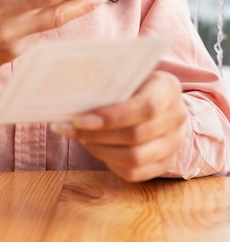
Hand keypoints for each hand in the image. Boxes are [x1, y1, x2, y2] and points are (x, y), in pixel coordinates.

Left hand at [51, 70, 187, 181]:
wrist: (156, 97)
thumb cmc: (133, 81)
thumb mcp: (125, 72)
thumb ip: (107, 80)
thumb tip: (73, 93)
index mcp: (168, 88)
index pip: (146, 108)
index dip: (113, 116)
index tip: (80, 118)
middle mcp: (177, 116)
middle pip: (136, 135)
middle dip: (96, 134)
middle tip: (69, 127)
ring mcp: (174, 143)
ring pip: (135, 158)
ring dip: (100, 150)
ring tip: (80, 137)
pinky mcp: (166, 163)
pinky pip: (135, 173)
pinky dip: (110, 162)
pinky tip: (95, 147)